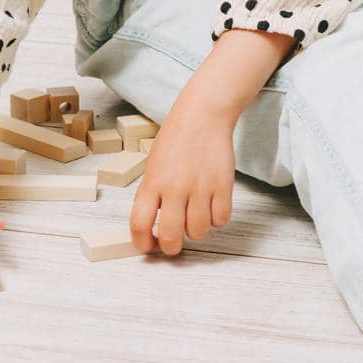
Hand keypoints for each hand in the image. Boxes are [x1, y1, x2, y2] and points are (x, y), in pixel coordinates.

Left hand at [130, 96, 237, 255]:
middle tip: (172, 244)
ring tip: (194, 217)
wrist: (203, 115)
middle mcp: (175, 188)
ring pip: (198, 232)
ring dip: (195, 231)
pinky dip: (216, 219)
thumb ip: (152, 194)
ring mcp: (200, 188)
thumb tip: (152, 225)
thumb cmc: (176, 138)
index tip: (147, 246)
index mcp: (152, 182)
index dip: (142, 243)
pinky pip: (221, 220)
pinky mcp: (223, 186)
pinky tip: (211, 207)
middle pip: (170, 237)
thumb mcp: (153, 165)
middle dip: (170, 248)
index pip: (140, 223)